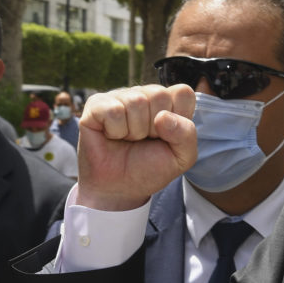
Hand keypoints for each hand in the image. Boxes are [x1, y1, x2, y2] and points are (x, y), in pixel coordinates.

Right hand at [75, 85, 196, 210]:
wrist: (119, 189)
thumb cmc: (149, 168)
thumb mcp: (181, 158)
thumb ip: (187, 135)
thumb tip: (162, 117)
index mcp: (168, 103)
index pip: (183, 93)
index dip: (178, 120)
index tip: (166, 137)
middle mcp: (144, 95)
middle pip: (159, 95)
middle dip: (154, 128)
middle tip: (144, 140)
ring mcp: (120, 97)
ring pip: (136, 101)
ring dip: (134, 131)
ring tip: (128, 140)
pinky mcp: (96, 104)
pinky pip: (113, 110)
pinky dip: (115, 131)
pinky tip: (111, 136)